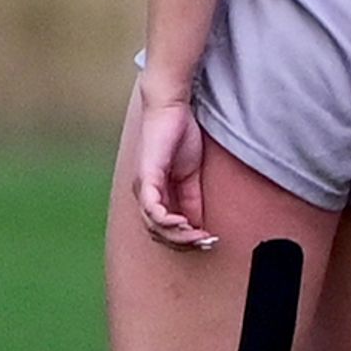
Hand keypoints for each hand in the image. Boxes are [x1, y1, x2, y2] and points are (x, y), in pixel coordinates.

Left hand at [129, 81, 216, 247]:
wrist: (170, 107)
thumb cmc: (178, 135)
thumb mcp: (190, 174)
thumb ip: (191, 199)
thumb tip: (197, 222)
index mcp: (154, 194)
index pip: (164, 228)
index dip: (184, 239)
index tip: (207, 240)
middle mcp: (144, 194)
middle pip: (157, 233)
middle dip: (183, 242)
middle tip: (205, 243)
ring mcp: (143, 186)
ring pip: (153, 225)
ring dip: (177, 235)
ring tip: (197, 236)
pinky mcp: (147, 176)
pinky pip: (151, 207)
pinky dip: (167, 220)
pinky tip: (183, 223)